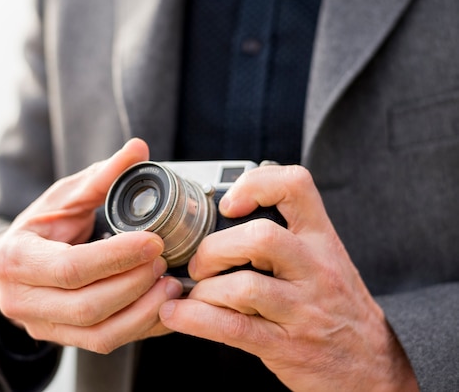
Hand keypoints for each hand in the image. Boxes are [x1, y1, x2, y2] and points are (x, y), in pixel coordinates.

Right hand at [0, 138, 183, 353]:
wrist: (16, 264)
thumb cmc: (41, 227)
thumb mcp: (64, 198)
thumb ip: (100, 176)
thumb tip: (138, 148)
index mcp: (16, 258)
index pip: (71, 267)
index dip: (116, 257)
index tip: (153, 241)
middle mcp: (23, 300)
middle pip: (88, 305)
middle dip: (134, 284)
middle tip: (163, 261)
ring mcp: (42, 326)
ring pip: (100, 333)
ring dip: (143, 311)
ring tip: (171, 285)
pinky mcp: (63, 340)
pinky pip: (106, 343)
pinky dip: (141, 328)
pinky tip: (164, 307)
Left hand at [159, 165, 417, 390]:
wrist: (375, 367)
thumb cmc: (339, 308)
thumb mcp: (326, 260)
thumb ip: (287, 236)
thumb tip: (223, 217)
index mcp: (322, 240)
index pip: (296, 187)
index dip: (256, 184)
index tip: (229, 202)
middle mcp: (315, 269)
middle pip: (260, 237)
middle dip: (215, 248)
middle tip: (201, 263)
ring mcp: (302, 310)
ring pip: (244, 287)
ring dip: (204, 289)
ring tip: (196, 293)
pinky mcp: (286, 346)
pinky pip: (233, 328)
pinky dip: (195, 319)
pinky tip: (176, 314)